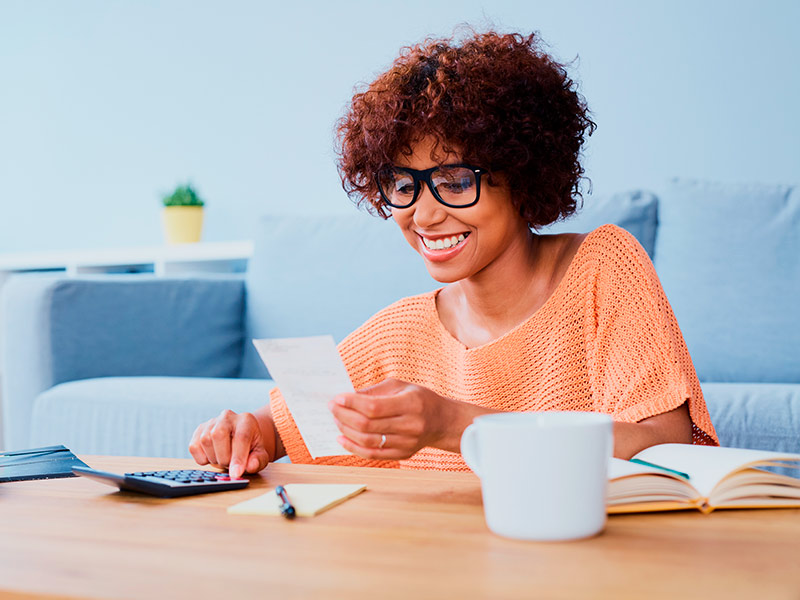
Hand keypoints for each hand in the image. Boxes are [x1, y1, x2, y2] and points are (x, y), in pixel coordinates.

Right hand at [188, 409, 270, 478]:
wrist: (239, 440)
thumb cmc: (250, 448)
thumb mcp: (260, 455)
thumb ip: (258, 460)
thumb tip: (250, 466)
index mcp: (246, 420)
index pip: (241, 437)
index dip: (238, 457)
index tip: (236, 473)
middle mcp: (228, 417)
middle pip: (218, 434)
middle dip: (223, 456)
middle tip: (229, 464)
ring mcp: (211, 422)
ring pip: (205, 440)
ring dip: (213, 458)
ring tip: (223, 459)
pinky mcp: (199, 430)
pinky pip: (194, 446)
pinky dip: (202, 458)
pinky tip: (212, 457)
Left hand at [328, 378, 463, 459]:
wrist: (442, 421)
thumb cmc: (419, 399)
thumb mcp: (400, 386)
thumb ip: (374, 391)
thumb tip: (347, 397)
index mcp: (411, 404)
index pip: (374, 407)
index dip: (352, 404)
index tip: (337, 398)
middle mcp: (410, 425)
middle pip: (368, 425)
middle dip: (344, 416)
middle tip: (332, 408)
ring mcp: (407, 443)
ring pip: (368, 442)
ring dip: (346, 431)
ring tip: (336, 421)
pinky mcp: (403, 454)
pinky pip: (373, 455)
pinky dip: (354, 448)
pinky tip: (342, 438)